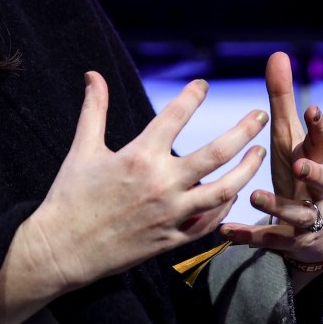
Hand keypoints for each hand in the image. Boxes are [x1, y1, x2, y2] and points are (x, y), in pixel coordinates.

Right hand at [22, 71, 268, 292]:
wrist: (62, 249)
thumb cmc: (70, 196)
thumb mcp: (83, 148)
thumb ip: (95, 109)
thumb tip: (93, 74)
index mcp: (139, 156)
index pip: (175, 116)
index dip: (192, 95)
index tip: (202, 85)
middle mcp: (161, 184)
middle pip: (216, 153)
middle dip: (243, 130)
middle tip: (260, 115)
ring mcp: (170, 214)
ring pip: (223, 190)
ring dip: (246, 170)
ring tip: (258, 153)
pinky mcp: (172, 239)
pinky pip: (209, 222)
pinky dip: (224, 207)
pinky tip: (233, 194)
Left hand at [218, 52, 322, 263]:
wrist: (317, 230)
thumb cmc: (298, 170)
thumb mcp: (291, 137)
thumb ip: (283, 100)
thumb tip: (278, 54)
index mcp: (314, 158)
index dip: (320, 126)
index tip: (312, 110)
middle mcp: (317, 189)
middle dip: (314, 173)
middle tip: (299, 166)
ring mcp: (307, 217)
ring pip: (298, 214)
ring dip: (277, 204)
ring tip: (254, 195)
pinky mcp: (290, 240)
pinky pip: (271, 239)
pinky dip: (250, 235)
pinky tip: (226, 231)